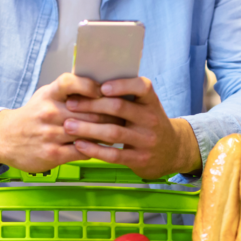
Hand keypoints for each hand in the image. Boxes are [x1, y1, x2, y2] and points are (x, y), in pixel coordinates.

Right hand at [0, 73, 123, 172]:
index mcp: (49, 95)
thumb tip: (98, 82)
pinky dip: (97, 148)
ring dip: (107, 131)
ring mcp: (51, 134)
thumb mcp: (45, 96)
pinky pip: (83, 150)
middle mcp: (49, 112)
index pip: (69, 82)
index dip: (89, 85)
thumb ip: (68, 90)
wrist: (5, 138)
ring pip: (88, 132)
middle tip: (126, 113)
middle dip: (110, 112)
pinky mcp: (53, 153)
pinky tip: (105, 146)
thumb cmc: (32, 115)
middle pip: (88, 110)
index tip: (103, 89)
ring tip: (120, 129)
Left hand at [63, 76, 201, 179]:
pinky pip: (114, 155)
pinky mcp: (140, 159)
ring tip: (68, 125)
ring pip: (114, 132)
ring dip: (87, 128)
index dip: (122, 85)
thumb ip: (125, 96)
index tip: (101, 86)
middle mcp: (151, 119)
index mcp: (151, 101)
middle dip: (92, 105)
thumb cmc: (148, 122)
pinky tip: (79, 144)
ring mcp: (146, 140)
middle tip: (70, 104)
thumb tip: (89, 81)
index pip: (142, 87)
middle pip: (120, 108)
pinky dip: (94, 149)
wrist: (172, 151)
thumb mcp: (145, 106)